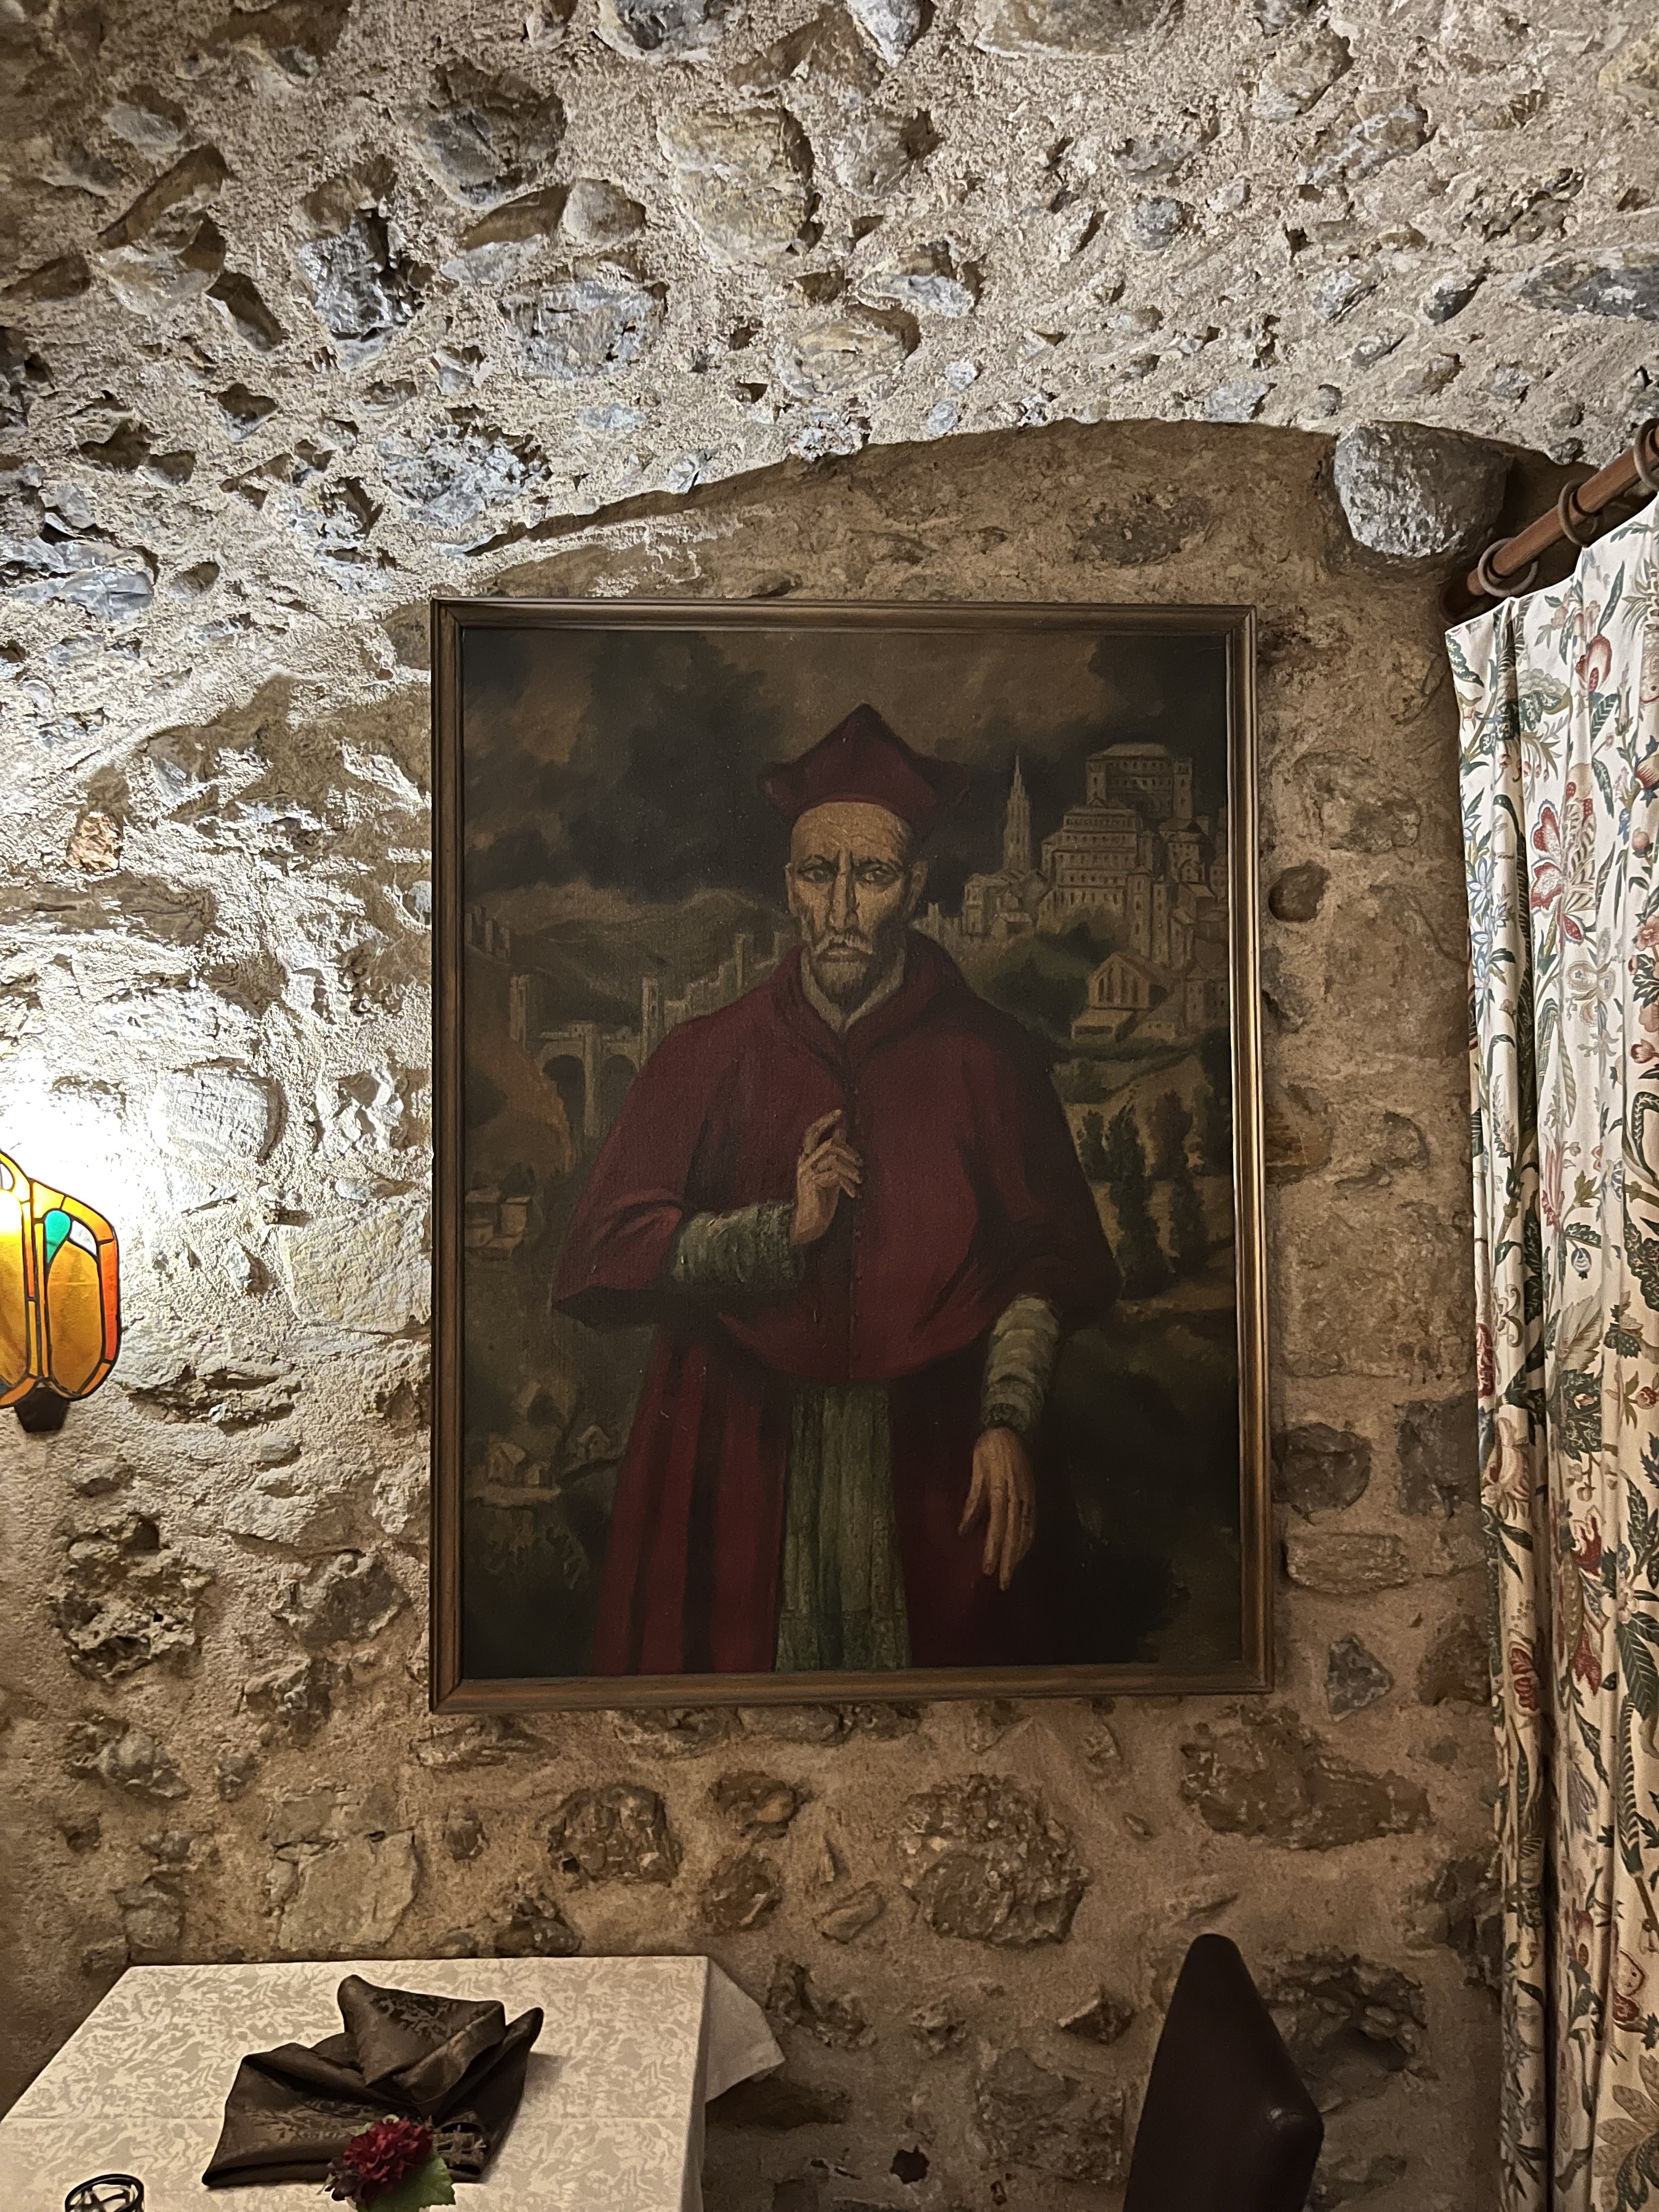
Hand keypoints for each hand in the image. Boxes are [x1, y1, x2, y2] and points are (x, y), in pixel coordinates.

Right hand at [791, 1108, 861, 1246]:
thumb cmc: (822, 1199)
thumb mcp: (832, 1173)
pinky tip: (852, 1194)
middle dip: (848, 1148)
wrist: (809, 1222)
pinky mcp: (812, 1183)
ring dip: (850, 1168)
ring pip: (834, 1157)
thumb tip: (841, 1132)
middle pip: (828, 1143)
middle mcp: (804, 1162)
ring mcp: (807, 1172)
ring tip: (859, 1180)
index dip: (824, 1121)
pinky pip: (834, 1174)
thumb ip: (835, 1154)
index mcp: (807, 1157)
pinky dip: (847, 1184)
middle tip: (860, 1161)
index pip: (812, 1132)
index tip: (839, 1112)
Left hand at [958, 1427, 1036, 1589]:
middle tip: (1003, 1583)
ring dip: (1018, 1554)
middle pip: (1013, 1535)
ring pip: (1025, 1532)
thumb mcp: (976, 1470)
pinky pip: (1031, 1522)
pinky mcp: (1032, 1495)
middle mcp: (1017, 1498)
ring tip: (1010, 1573)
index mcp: (1001, 1491)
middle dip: (1008, 1561)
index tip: (988, 1569)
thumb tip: (964, 1530)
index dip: (993, 1550)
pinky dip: (1027, 1540)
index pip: (997, 1528)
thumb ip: (973, 1501)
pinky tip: (1022, 1551)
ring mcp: (1028, 1497)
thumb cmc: (988, 1448)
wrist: (1011, 1427)